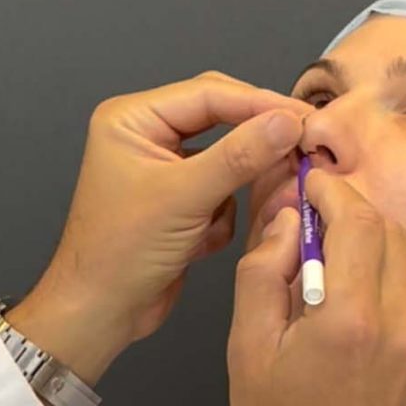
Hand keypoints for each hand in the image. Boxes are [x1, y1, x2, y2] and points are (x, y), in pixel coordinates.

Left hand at [10, 73, 309, 384]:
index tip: (305, 117)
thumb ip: (239, 156)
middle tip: (302, 146)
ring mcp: (164, 169)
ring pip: (227, 159)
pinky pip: (223, 192)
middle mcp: (146, 136)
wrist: (100, 313)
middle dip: (254, 142)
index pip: (209, 92)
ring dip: (237, 185)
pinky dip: (223, 215)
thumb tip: (286, 122)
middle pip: (221, 119)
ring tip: (253, 200)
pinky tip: (202, 240)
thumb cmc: (118, 255)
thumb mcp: (184, 198)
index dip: (261, 103)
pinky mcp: (179, 202)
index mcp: (132, 119)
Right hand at [227, 171, 405, 405]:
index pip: (357, 222)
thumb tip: (285, 222)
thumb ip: (263, 277)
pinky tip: (372, 302)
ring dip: (388, 244)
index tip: (312, 186)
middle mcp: (403, 328)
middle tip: (320, 224)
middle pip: (394, 233)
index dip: (333, 191)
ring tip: (350, 261)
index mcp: (351, 320)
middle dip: (356, 214)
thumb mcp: (247, 354)